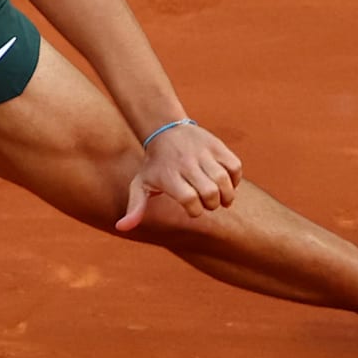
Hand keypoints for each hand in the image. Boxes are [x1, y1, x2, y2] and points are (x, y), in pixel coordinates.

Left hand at [114, 124, 243, 232]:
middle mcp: (186, 163)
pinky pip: (234, 165)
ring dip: (227, 195)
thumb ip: (135, 208)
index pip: (189, 199)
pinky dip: (236, 179)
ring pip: (223, 179)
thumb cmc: (154, 166)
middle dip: (212, 205)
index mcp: (168, 175)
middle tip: (208, 204)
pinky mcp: (217, 145)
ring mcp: (203, 153)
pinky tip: (228, 183)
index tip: (192, 210)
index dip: (195, 211)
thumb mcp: (139, 185)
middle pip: (209, 191)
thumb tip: (121, 228)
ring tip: (222, 199)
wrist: (164, 130)